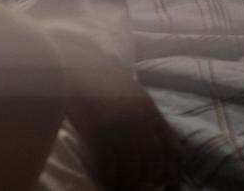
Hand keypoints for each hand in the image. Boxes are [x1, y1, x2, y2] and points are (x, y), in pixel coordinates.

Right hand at [50, 30, 181, 189]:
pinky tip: (105, 180)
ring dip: (126, 182)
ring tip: (119, 185)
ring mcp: (118, 126)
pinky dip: (108, 178)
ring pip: (131, 169)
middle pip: (152, 162)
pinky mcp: (97, 132)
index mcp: (149, 108)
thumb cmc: (99, 77)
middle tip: (138, 185)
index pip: (169, 147)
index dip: (171, 170)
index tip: (168, 184)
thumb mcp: (130, 90)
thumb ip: (143, 112)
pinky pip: (108, 166)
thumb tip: (153, 142)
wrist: (73, 63)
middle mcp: (138, 119)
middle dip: (147, 179)